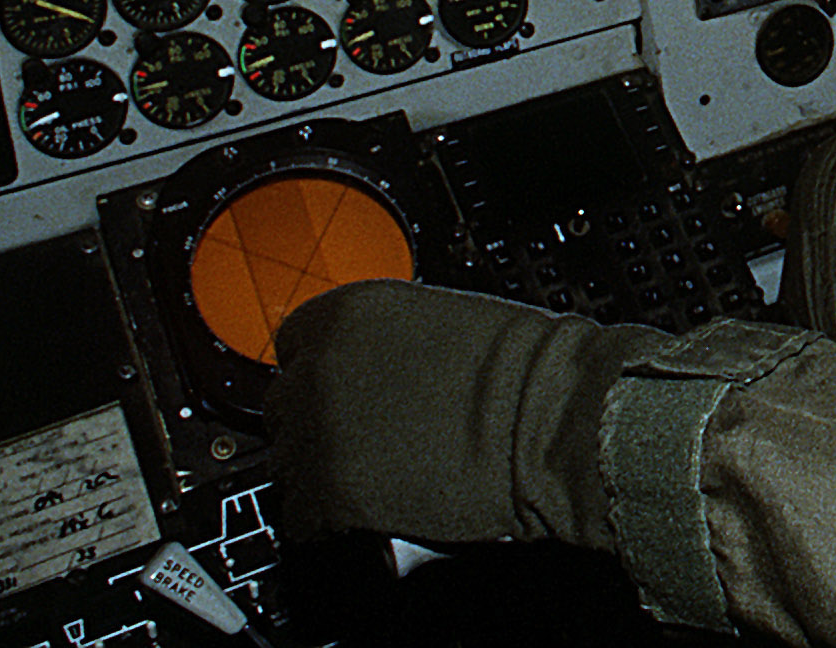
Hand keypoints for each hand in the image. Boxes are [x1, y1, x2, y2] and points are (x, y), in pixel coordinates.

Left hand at [269, 279, 673, 548]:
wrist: (551, 418)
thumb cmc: (525, 370)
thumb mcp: (441, 325)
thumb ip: (387, 345)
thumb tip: (376, 372)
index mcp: (348, 311)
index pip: (293, 346)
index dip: (320, 377)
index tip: (341, 397)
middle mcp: (321, 364)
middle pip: (284, 407)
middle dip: (317, 428)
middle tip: (360, 445)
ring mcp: (320, 430)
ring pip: (287, 465)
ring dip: (320, 477)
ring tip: (366, 486)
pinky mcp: (332, 491)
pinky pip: (302, 517)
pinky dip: (328, 524)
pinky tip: (364, 518)